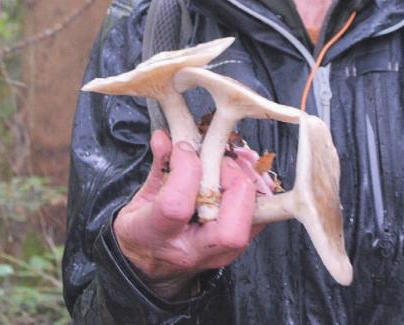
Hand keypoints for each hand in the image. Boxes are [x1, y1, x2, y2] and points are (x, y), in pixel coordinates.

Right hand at [113, 130, 263, 298]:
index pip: (177, 206)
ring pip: (253, 222)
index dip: (186, 168)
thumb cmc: (147, 230)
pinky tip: (244, 171)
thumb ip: (159, 166)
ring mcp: (220, 253)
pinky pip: (261, 215)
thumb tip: (164, 137)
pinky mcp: (238, 246)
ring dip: (250, 182)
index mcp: (159, 235)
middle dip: (234, 185)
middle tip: (222, 162)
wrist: (153, 265)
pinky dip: (258, 189)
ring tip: (235, 161)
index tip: (185, 148)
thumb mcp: (142, 199)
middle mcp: (194, 250)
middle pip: (230, 231)